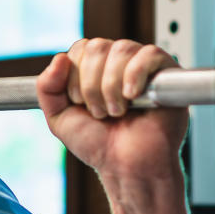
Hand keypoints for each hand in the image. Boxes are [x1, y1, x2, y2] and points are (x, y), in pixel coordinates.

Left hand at [36, 39, 187, 180]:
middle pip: (97, 47)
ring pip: (120, 50)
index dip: (74, 76)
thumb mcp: (59, 118)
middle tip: (99, 113)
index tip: (79, 104)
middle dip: (91, 85)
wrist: (128, 166)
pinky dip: (135, 75)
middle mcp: (118, 63)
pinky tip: (132, 96)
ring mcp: (143, 67)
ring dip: (111, 87)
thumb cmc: (99, 145)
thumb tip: (59, 58)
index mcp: (94, 69)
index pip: (80, 48)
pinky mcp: (167, 74)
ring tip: (117, 112)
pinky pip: (149, 54)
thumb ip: (47, 88)